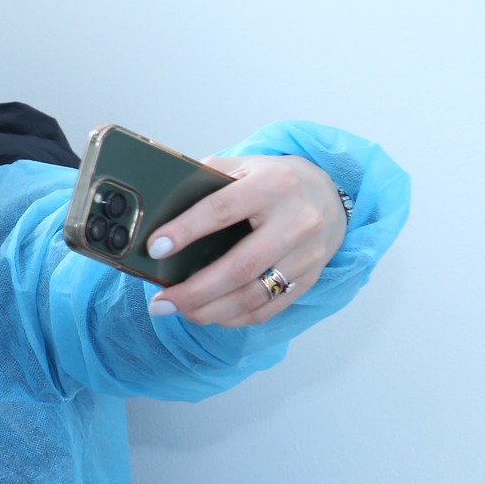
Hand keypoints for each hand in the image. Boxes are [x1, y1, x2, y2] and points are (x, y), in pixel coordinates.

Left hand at [148, 154, 348, 326]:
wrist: (328, 193)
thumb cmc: (276, 180)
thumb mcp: (244, 166)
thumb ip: (207, 181)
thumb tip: (162, 211)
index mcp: (273, 185)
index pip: (222, 210)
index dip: (186, 231)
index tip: (156, 248)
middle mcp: (296, 220)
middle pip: (240, 265)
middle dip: (195, 290)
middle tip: (161, 302)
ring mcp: (307, 253)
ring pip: (255, 294)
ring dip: (212, 310)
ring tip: (180, 312)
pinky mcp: (311, 277)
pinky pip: (271, 307)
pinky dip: (237, 317)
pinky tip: (212, 315)